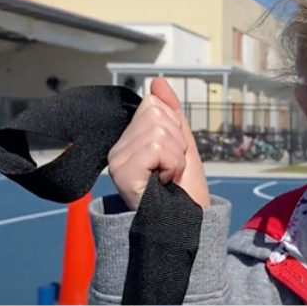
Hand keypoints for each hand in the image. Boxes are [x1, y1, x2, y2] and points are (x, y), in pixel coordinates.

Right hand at [107, 78, 210, 209]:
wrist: (189, 224)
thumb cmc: (185, 191)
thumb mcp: (183, 145)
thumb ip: (172, 113)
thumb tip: (157, 81)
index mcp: (130, 140)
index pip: (153, 104)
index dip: (175, 129)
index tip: (173, 157)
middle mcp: (118, 148)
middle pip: (156, 114)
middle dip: (177, 142)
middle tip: (172, 169)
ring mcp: (117, 159)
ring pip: (159, 130)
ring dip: (177, 156)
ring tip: (169, 177)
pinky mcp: (122, 171)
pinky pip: (157, 146)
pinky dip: (172, 164)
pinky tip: (164, 181)